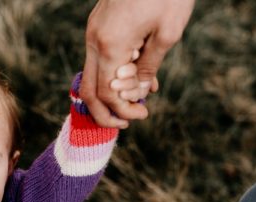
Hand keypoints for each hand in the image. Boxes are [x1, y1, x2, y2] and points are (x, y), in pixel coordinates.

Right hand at [82, 0, 194, 127]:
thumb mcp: (167, 31)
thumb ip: (150, 65)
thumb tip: (140, 90)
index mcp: (109, 45)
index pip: (105, 94)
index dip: (121, 111)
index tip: (142, 116)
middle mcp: (94, 41)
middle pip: (88, 90)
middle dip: (106, 112)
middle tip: (127, 122)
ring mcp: (93, 33)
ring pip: (92, 75)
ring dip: (110, 94)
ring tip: (135, 101)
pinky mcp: (98, 26)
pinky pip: (99, 58)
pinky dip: (113, 74)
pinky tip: (136, 76)